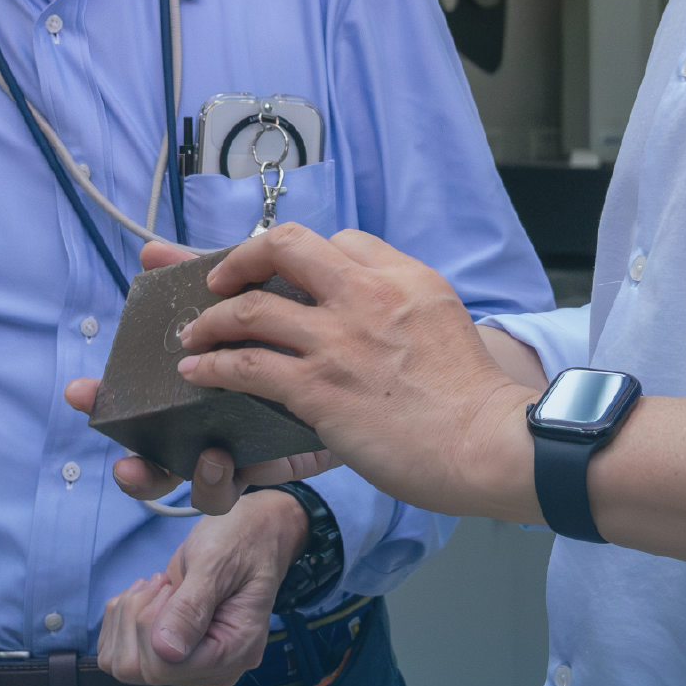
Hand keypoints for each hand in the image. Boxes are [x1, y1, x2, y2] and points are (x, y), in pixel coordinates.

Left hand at [96, 460, 293, 685]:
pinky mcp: (171, 655)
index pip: (164, 667)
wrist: (249, 535)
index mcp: (235, 653)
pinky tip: (147, 596)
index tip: (169, 587)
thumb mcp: (215, 565)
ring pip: (124, 664)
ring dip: (127, 618)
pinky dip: (121, 620)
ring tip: (158, 587)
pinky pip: (120, 654)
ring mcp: (190, 665)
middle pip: (140, 669)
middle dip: (137, 618)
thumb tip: (166, 653)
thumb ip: (191, 609)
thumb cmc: (239, 543)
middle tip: (163, 584)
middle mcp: (213, 670)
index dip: (150, 625)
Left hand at [164, 225, 536, 521]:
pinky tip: (197, 373)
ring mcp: (339, 340)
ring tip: (194, 335)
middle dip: (238, 258)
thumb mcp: (447, 325)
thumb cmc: (472, 401)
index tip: (279, 271)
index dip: (303, 254)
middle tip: (218, 281)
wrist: (492, 444)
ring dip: (210, 320)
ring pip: (249, 307)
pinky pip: (244, 365)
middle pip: (283, 246)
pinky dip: (211, 366)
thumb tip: (368, 318)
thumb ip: (403, 309)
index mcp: (405, 278)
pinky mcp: (318, 387)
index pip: (343, 241)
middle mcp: (368, 296)